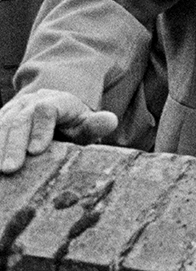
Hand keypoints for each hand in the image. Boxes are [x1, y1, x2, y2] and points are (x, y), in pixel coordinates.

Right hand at [0, 90, 116, 173]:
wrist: (55, 117)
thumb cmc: (74, 126)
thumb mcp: (87, 126)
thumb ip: (96, 125)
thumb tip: (110, 121)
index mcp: (58, 100)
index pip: (46, 110)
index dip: (41, 129)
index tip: (36, 151)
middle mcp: (32, 101)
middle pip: (20, 119)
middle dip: (14, 145)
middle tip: (10, 169)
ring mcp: (14, 108)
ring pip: (2, 124)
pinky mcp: (2, 118)